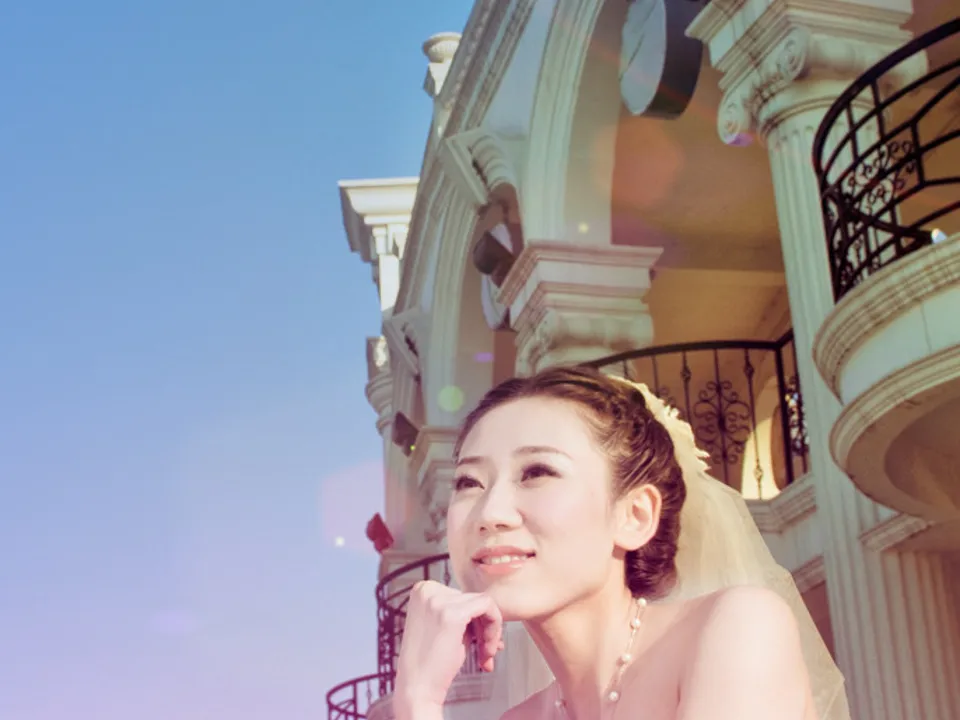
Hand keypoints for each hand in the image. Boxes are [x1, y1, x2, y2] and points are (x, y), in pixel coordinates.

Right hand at [393, 581, 503, 715]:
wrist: (417, 689)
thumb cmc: (429, 664)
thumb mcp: (440, 627)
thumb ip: (459, 613)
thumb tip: (488, 611)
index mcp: (422, 590)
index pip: (461, 595)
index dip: (473, 620)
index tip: (477, 642)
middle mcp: (428, 590)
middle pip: (472, 599)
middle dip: (483, 627)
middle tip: (485, 653)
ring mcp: (439, 600)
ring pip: (483, 602)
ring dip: (490, 631)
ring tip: (486, 655)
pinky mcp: (453, 614)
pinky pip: (488, 607)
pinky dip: (495, 626)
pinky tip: (487, 650)